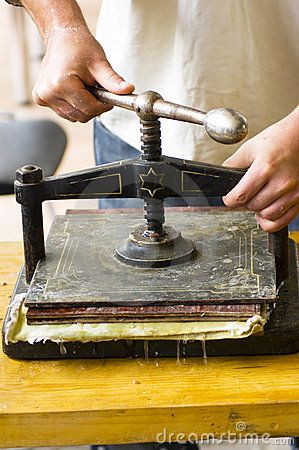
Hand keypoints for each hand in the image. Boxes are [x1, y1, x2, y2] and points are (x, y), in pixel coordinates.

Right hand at [32, 26, 133, 121]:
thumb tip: (128, 90)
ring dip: (84, 107)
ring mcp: (43, 97)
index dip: (103, 106)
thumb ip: (113, 80)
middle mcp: (48, 93)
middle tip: (97, 89)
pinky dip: (74, 106)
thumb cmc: (79, 47)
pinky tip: (74, 91)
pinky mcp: (41, 99)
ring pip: (74, 117)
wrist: (62, 38)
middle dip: (94, 107)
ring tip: (84, 87)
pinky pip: (65, 113)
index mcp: (62, 84)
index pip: (89, 109)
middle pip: (81, 116)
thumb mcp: (99, 63)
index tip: (109, 98)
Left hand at [222, 108, 298, 231]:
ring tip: (258, 200)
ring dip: (258, 212)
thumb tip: (222, 177)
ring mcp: (293, 192)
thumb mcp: (250, 148)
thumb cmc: (279, 140)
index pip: (240, 196)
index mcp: (265, 168)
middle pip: (253, 207)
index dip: (229, 200)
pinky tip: (267, 211)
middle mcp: (281, 182)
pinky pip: (282, 221)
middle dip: (245, 203)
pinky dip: (271, 221)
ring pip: (267, 216)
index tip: (228, 199)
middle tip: (246, 195)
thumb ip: (233, 163)